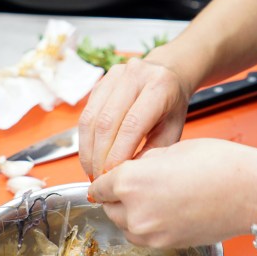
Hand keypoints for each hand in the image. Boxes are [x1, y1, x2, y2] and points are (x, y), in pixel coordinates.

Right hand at [78, 57, 189, 178]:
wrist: (169, 76)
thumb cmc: (172, 107)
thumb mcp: (172, 131)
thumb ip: (150, 153)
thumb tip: (123, 176)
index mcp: (159, 86)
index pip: (132, 124)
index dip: (117, 154)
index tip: (111, 178)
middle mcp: (136, 74)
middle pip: (107, 121)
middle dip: (99, 156)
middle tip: (99, 181)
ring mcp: (115, 75)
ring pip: (91, 118)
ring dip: (88, 150)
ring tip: (92, 172)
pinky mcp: (101, 81)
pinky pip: (86, 113)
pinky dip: (85, 139)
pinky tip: (90, 156)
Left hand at [88, 139, 256, 247]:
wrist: (249, 191)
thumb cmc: (219, 164)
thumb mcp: (173, 148)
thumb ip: (145, 161)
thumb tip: (133, 168)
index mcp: (132, 182)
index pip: (101, 184)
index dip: (105, 177)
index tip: (106, 176)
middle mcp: (136, 213)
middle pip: (109, 207)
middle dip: (117, 195)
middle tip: (133, 181)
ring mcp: (152, 234)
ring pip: (125, 225)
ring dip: (130, 211)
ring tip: (153, 193)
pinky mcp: (167, 245)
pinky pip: (145, 235)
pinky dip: (147, 223)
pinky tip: (166, 206)